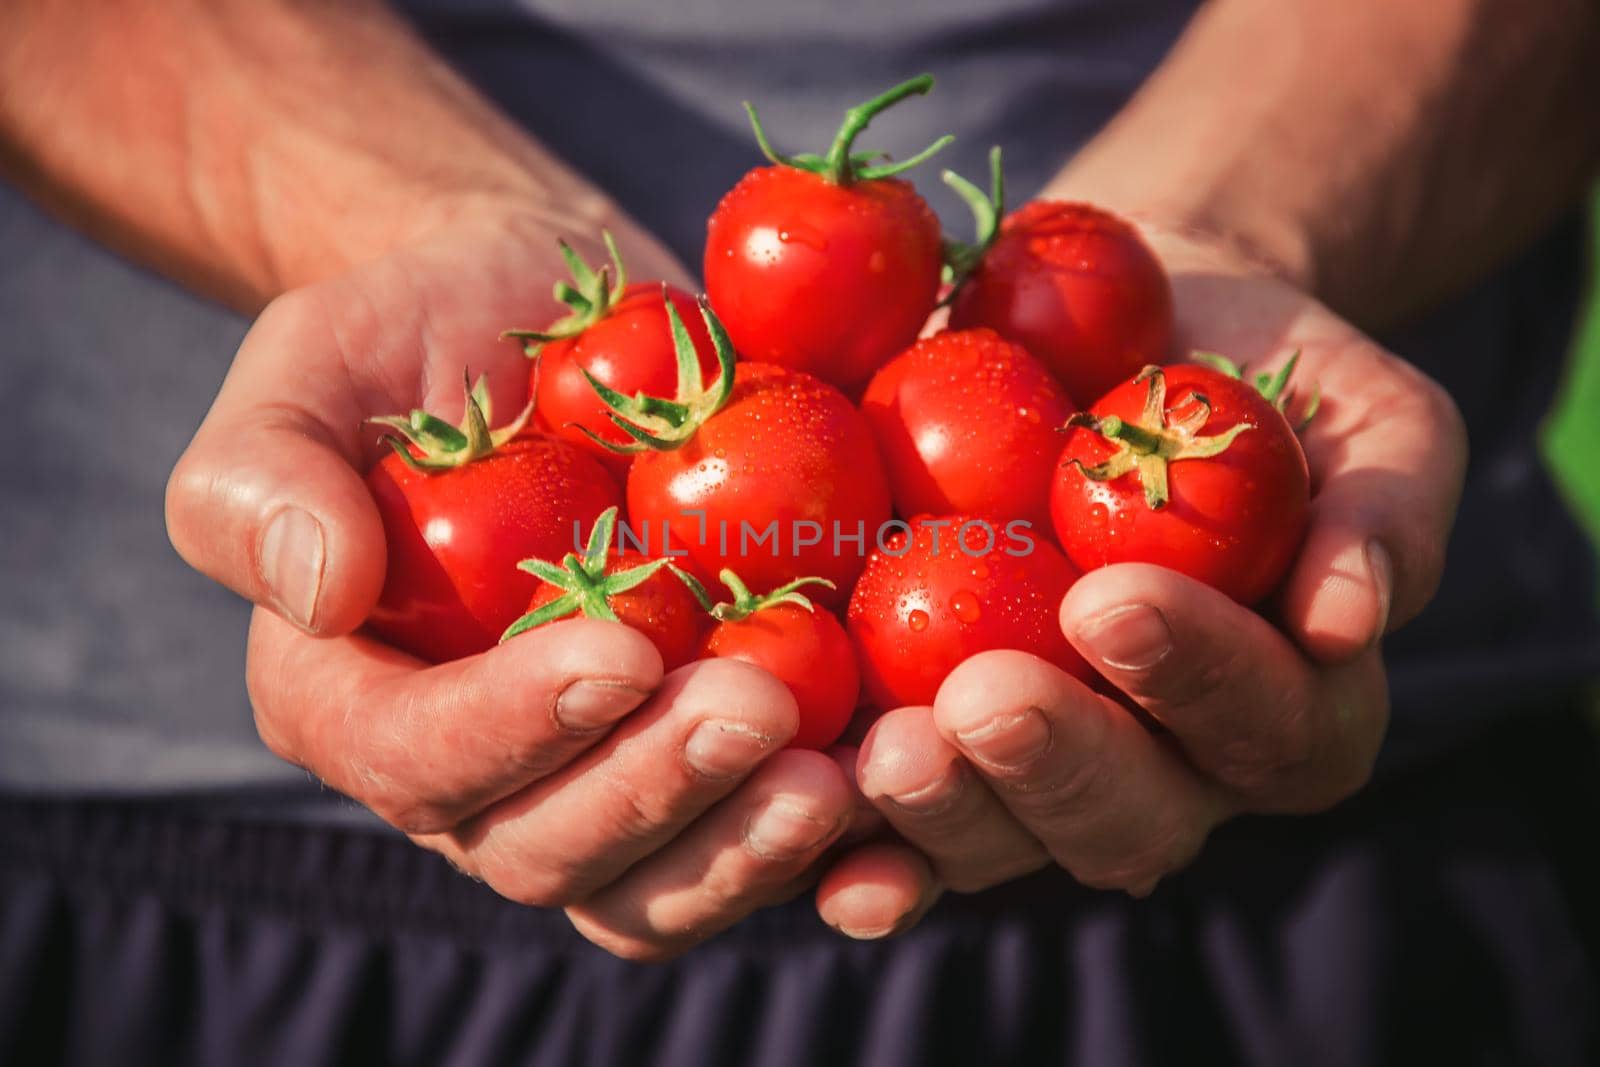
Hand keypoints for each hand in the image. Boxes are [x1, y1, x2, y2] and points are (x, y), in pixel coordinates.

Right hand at [166, 205, 854, 959]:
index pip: (417, 760)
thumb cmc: (422, 333)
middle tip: (754, 704)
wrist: (562, 318)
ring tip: (837, 767)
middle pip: (550, 851)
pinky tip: (897, 780)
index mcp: (360, 700)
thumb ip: (260, 477)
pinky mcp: (710, 755)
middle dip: (651, 794)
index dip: (510, 728)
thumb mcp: (312, 364)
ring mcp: (604, 774)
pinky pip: (761, 843)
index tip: (616, 648)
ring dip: (746, 844)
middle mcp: (483, 770)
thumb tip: (321, 594)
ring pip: (658, 883)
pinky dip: (831, 848)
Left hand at [814, 227, 1467, 936]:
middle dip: (1056, 766)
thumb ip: (1382, 506)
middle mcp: (1167, 770)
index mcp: (1286, 705)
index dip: (1198, 678)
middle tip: (984, 697)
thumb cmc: (1247, 375)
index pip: (1267, 725)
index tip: (1112, 597)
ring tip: (883, 752)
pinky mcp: (933, 744)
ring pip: (1003, 840)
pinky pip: (895, 821)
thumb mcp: (1359, 411)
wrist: (1112, 342)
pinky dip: (852, 838)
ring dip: (945, 812)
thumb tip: (1349, 620)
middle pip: (1129, 819)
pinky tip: (803, 807)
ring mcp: (1038, 771)